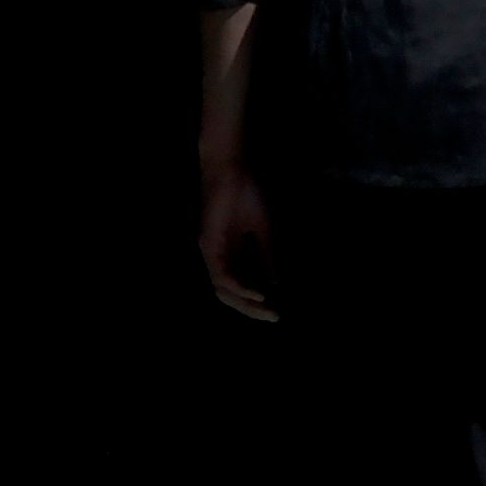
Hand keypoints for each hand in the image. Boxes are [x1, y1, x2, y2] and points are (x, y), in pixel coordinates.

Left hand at [197, 153, 279, 322]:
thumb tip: (276, 280)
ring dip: (245, 302)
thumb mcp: (262, 228)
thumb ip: (267, 254)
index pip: (238, 287)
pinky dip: (238, 287)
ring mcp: (210, 251)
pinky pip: (221, 275)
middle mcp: (216, 257)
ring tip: (266, 308)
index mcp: (228, 254)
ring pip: (223, 289)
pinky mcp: (209, 244)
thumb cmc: (245, 192)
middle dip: (251, 309)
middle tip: (272, 317)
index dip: (256, 301)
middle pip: (228, 294)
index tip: (276, 311)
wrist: (231, 168)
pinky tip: (257, 292)